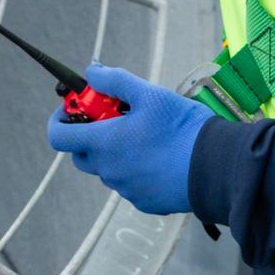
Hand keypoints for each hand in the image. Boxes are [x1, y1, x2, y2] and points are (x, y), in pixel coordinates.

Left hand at [44, 64, 211, 216]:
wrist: (216, 167)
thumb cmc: (183, 129)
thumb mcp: (149, 94)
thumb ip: (114, 81)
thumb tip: (92, 72)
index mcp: (104, 143)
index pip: (58, 136)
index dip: (60, 119)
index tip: (76, 109)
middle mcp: (109, 170)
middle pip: (82, 154)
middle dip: (91, 134)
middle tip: (116, 119)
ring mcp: (125, 189)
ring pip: (108, 168)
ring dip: (116, 151)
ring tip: (147, 136)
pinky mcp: (143, 201)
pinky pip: (130, 183)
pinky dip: (136, 169)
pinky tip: (160, 156)